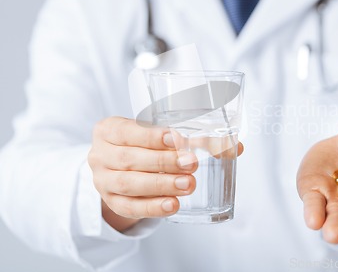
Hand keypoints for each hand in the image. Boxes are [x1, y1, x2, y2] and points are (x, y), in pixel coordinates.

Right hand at [88, 117, 242, 231]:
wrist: (121, 166)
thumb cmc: (146, 145)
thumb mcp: (161, 136)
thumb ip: (198, 139)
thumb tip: (237, 147)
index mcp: (109, 129)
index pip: (127, 131)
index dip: (151, 136)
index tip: (177, 139)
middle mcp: (100, 154)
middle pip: (130, 159)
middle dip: (163, 163)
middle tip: (192, 165)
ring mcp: (102, 180)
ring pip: (129, 184)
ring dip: (161, 185)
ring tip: (188, 185)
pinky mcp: (111, 202)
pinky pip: (129, 207)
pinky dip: (152, 207)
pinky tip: (173, 205)